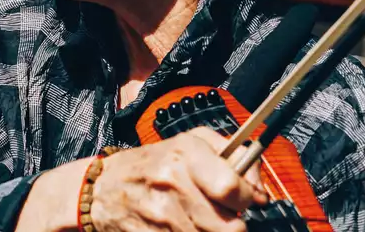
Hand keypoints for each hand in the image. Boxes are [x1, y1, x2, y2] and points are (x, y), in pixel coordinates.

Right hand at [90, 127, 268, 231]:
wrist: (103, 188)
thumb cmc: (153, 163)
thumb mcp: (190, 142)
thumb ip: (232, 153)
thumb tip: (260, 187)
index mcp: (185, 154)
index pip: (233, 188)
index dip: (250, 198)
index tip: (247, 199)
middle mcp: (173, 184)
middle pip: (231, 227)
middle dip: (234, 223)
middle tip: (226, 214)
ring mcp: (162, 216)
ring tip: (201, 219)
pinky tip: (186, 228)